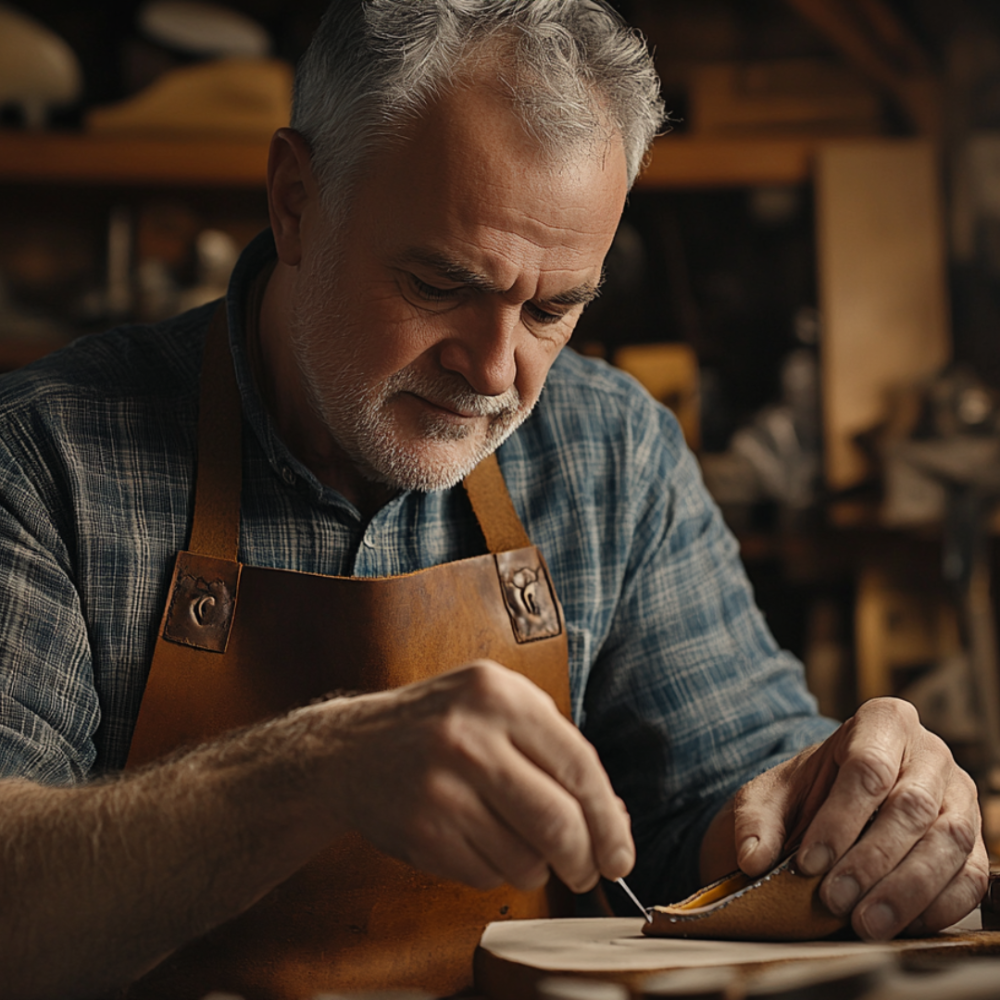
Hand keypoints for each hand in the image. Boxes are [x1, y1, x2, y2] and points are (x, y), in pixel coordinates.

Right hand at [318, 661, 633, 893]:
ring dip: (539, 867)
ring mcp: (441, 786)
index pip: (578, 765)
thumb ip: (554, 748)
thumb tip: (613, 819)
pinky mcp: (421, 831)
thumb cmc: (438, 725)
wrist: (350, 749)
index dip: (609, 819)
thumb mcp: (496, 706)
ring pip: (525, 857)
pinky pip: (486, 874)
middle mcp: (469, 737)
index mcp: (498, 695)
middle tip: (587, 870)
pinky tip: (480, 842)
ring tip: (523, 847)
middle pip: (558, 821)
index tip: (621, 853)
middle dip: (584, 859)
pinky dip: (497, 871)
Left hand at [731, 698, 986, 939]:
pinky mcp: (973, 842)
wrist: (834, 807)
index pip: (867, 767)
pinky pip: (970, 876)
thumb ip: (755, 822)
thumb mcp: (769, 797)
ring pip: (947, 842)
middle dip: (869, 860)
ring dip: (906, 889)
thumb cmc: (806, 795)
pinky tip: (901, 925)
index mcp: (881, 722)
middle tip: (833, 899)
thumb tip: (753, 858)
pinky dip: (939, 905)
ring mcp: (959, 797)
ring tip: (864, 923)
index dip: (839, 819)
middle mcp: (929, 752)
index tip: (808, 863)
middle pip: (911, 806)